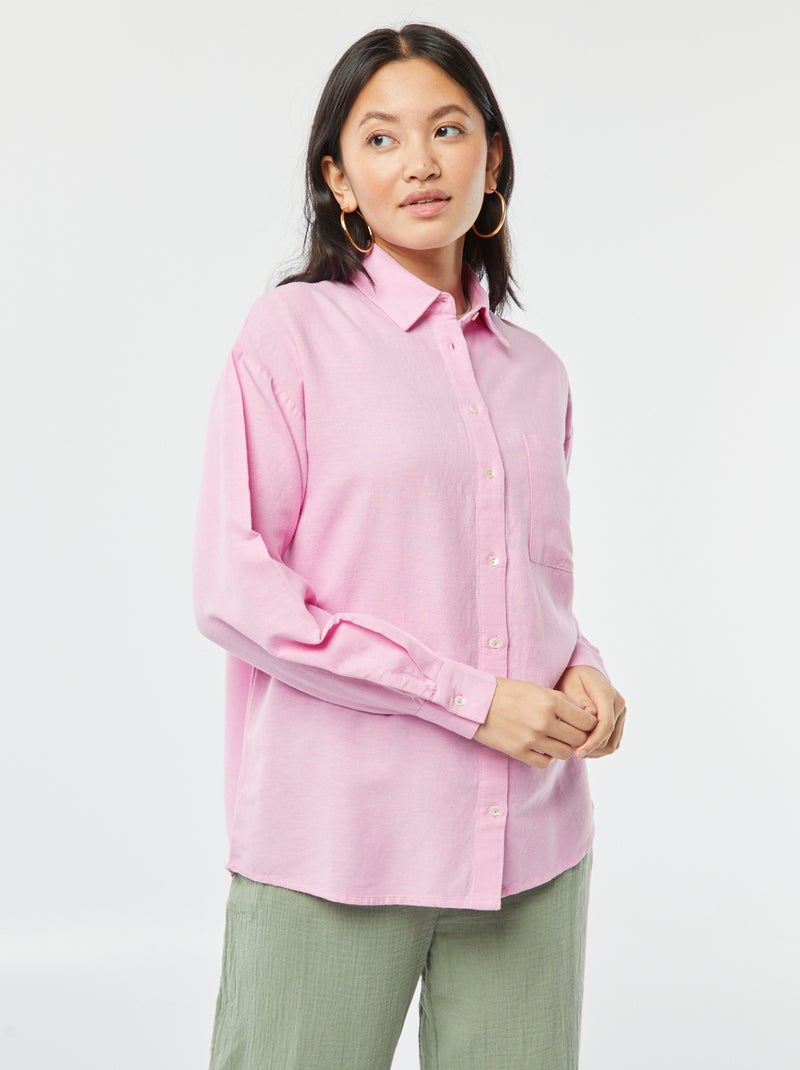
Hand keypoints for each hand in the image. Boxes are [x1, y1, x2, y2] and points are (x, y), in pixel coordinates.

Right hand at [474, 678, 598, 767]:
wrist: (477, 700)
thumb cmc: (509, 692)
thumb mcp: (538, 689)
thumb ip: (562, 701)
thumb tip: (586, 717)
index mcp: (550, 702)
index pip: (586, 721)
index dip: (589, 724)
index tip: (583, 724)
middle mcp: (543, 721)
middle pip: (578, 739)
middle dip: (579, 737)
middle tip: (571, 733)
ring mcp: (531, 739)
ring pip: (565, 753)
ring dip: (563, 748)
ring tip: (555, 740)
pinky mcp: (518, 752)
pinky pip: (545, 762)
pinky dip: (547, 757)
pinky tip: (541, 748)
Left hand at [554, 664, 625, 758]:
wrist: (583, 673)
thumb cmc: (573, 679)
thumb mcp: (571, 686)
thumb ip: (581, 702)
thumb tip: (591, 717)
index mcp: (607, 694)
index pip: (605, 725)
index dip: (593, 742)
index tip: (578, 752)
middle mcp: (619, 704)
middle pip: (610, 738)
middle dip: (592, 748)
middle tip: (572, 751)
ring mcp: (621, 713)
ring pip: (613, 743)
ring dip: (595, 751)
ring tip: (577, 750)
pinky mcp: (619, 720)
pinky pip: (613, 742)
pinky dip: (599, 748)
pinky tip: (584, 746)